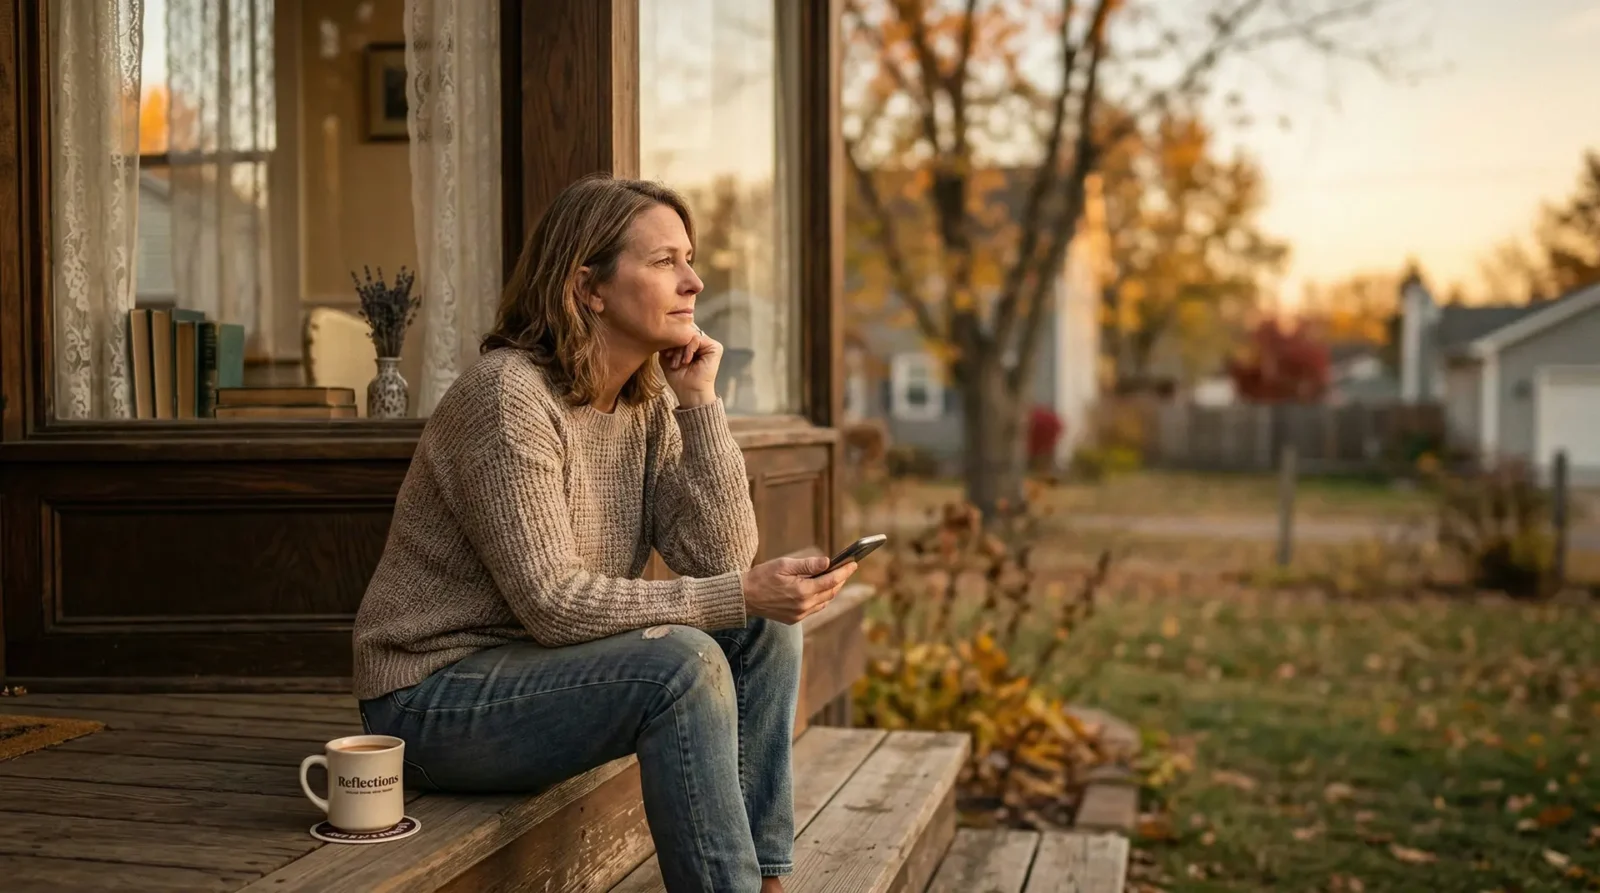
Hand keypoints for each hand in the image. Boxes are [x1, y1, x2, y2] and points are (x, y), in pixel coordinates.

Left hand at [660, 327, 720, 408]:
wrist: (689, 392)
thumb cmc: (679, 378)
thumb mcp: (667, 357)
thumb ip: (668, 343)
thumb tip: (665, 328)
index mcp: (693, 345)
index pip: (680, 332)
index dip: (671, 340)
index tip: (665, 354)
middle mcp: (702, 343)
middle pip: (684, 332)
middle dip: (674, 344)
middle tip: (669, 357)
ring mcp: (710, 345)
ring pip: (689, 335)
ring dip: (680, 349)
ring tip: (677, 363)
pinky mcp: (715, 347)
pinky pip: (697, 338)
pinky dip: (688, 349)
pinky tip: (686, 361)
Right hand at [740, 556, 858, 624]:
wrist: (743, 597)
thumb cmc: (762, 577)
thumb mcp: (784, 565)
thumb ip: (807, 565)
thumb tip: (827, 562)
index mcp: (802, 591)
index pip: (831, 580)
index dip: (844, 571)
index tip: (854, 563)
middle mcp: (803, 606)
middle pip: (830, 592)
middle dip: (841, 579)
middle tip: (847, 568)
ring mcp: (799, 614)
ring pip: (824, 601)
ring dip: (832, 590)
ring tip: (837, 577)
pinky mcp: (794, 619)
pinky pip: (814, 608)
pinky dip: (821, 598)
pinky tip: (821, 590)